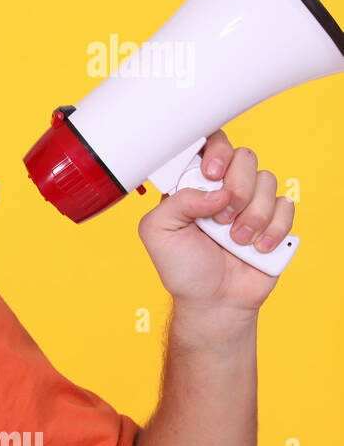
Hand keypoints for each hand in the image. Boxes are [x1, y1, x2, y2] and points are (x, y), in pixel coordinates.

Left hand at [136, 129, 292, 314]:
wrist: (214, 301)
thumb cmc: (182, 267)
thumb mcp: (158, 233)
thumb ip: (176, 203)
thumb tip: (216, 192)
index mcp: (192, 184)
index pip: (209, 144)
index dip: (215, 151)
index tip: (211, 174)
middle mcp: (223, 187)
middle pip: (244, 156)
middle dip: (236, 189)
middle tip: (221, 220)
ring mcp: (252, 201)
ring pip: (268, 180)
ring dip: (253, 215)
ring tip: (236, 240)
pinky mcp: (275, 219)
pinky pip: (286, 205)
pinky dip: (273, 229)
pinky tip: (256, 247)